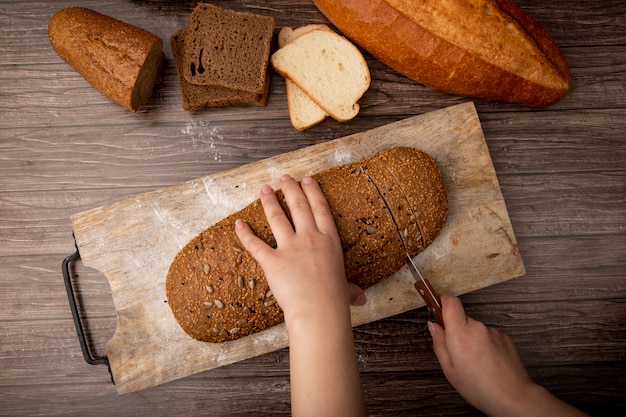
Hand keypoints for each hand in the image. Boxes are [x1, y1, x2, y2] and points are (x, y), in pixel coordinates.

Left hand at [235, 174, 367, 416]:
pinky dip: (245, 234)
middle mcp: (310, 238)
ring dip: (269, 202)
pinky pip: (255, 244)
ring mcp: (290, 247)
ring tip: (264, 190)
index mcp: (329, 241)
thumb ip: (350, 290)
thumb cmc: (335, 300)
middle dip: (290, 189)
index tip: (307, 180)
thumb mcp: (346, 290)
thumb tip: (360, 300)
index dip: (313, 193)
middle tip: (284, 178)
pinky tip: (239, 224)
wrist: (319, 310)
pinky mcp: (272, 261)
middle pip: (299, 206)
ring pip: (277, 218)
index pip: (320, 209)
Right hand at [429, 295, 587, 416]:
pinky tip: (488, 363)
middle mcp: (478, 328)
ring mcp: (493, 332)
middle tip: (458, 353)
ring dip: (473, 340)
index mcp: (460, 334)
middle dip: (458, 331)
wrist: (512, 397)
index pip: (451, 302)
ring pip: (476, 329)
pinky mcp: (505, 338)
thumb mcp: (449, 369)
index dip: (443, 302)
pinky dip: (486, 346)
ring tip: (476, 363)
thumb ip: (439, 343)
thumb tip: (434, 326)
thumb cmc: (479, 387)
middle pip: (463, 319)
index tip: (438, 308)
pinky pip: (489, 337)